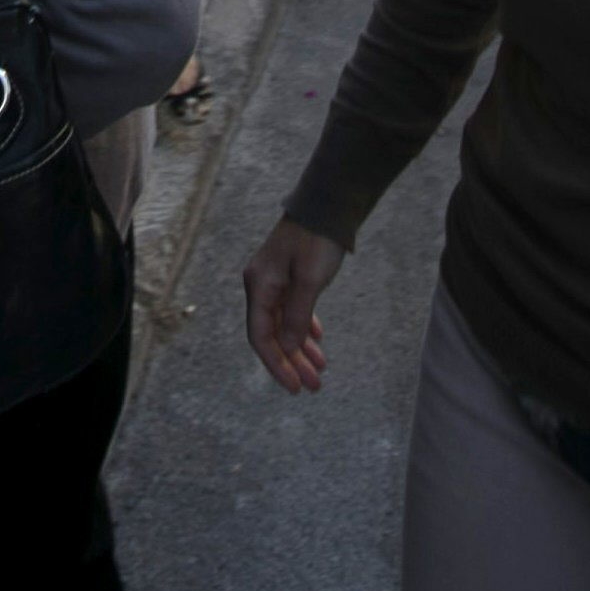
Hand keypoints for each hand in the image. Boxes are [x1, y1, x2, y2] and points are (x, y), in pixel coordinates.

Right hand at [242, 218, 345, 394]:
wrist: (329, 203)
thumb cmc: (318, 239)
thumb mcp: (310, 281)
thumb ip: (297, 316)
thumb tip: (286, 348)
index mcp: (260, 286)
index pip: (262, 337)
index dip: (277, 365)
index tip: (295, 387)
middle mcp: (262, 285)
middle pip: (273, 334)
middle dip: (292, 361)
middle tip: (313, 386)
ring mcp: (275, 279)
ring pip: (284, 324)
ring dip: (300, 348)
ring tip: (320, 370)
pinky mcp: (289, 275)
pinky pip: (292, 309)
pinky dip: (303, 327)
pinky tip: (317, 341)